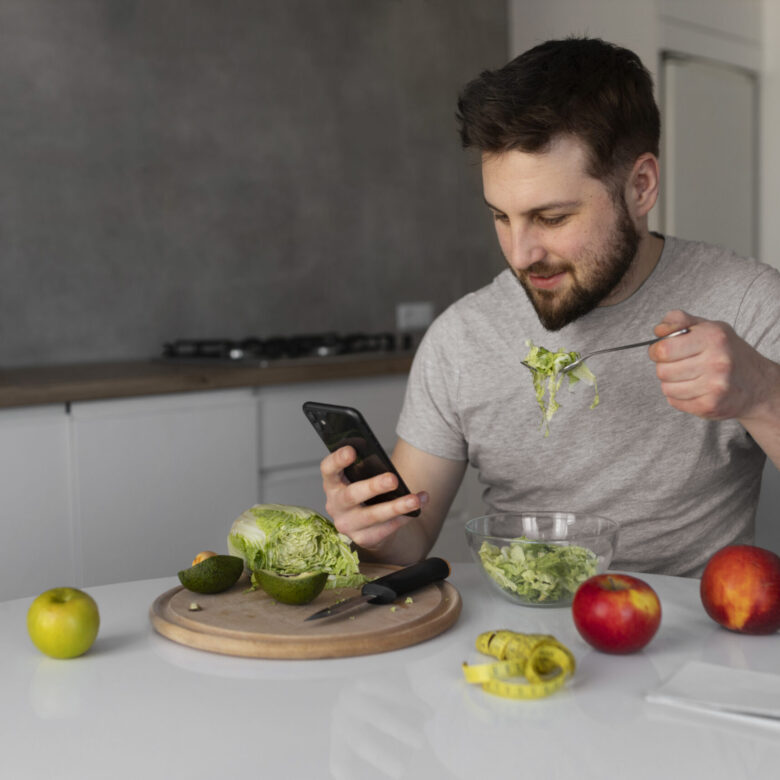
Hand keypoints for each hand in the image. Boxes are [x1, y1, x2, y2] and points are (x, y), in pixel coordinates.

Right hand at [320, 446, 428, 549]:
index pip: (328, 469)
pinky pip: (386, 528)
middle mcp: (335, 505)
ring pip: (373, 516)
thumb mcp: (360, 478)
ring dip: (396, 507)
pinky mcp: (363, 538)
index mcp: (333, 483)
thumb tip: (386, 464)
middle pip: (352, 495)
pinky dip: (404, 517)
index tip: (352, 451)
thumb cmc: (365, 493)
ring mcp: (348, 524)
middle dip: (373, 486)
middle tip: (393, 479)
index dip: (337, 460)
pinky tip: (417, 508)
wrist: (369, 525)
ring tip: (414, 500)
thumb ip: (367, 469)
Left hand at [650, 309, 773, 421]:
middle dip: (664, 367)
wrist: (756, 383)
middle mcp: (717, 362)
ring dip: (671, 383)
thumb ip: (679, 320)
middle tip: (678, 364)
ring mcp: (715, 386)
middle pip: (662, 371)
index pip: (664, 349)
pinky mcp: (711, 406)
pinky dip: (678, 397)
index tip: (662, 351)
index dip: (656, 350)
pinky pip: (675, 402)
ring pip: (667, 388)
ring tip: (688, 377)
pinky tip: (694, 389)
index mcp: (714, 338)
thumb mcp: (708, 327)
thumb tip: (659, 330)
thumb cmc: (726, 351)